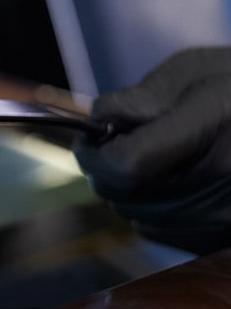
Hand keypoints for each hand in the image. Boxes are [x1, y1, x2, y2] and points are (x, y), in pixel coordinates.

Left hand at [74, 48, 230, 253]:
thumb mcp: (197, 71)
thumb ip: (141, 97)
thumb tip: (97, 121)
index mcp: (214, 124)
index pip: (125, 165)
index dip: (96, 154)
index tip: (91, 139)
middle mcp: (224, 178)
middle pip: (124, 194)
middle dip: (109, 169)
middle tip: (124, 143)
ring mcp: (227, 216)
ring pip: (138, 216)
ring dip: (132, 190)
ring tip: (161, 159)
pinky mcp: (225, 237)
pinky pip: (162, 231)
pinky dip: (157, 208)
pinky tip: (180, 180)